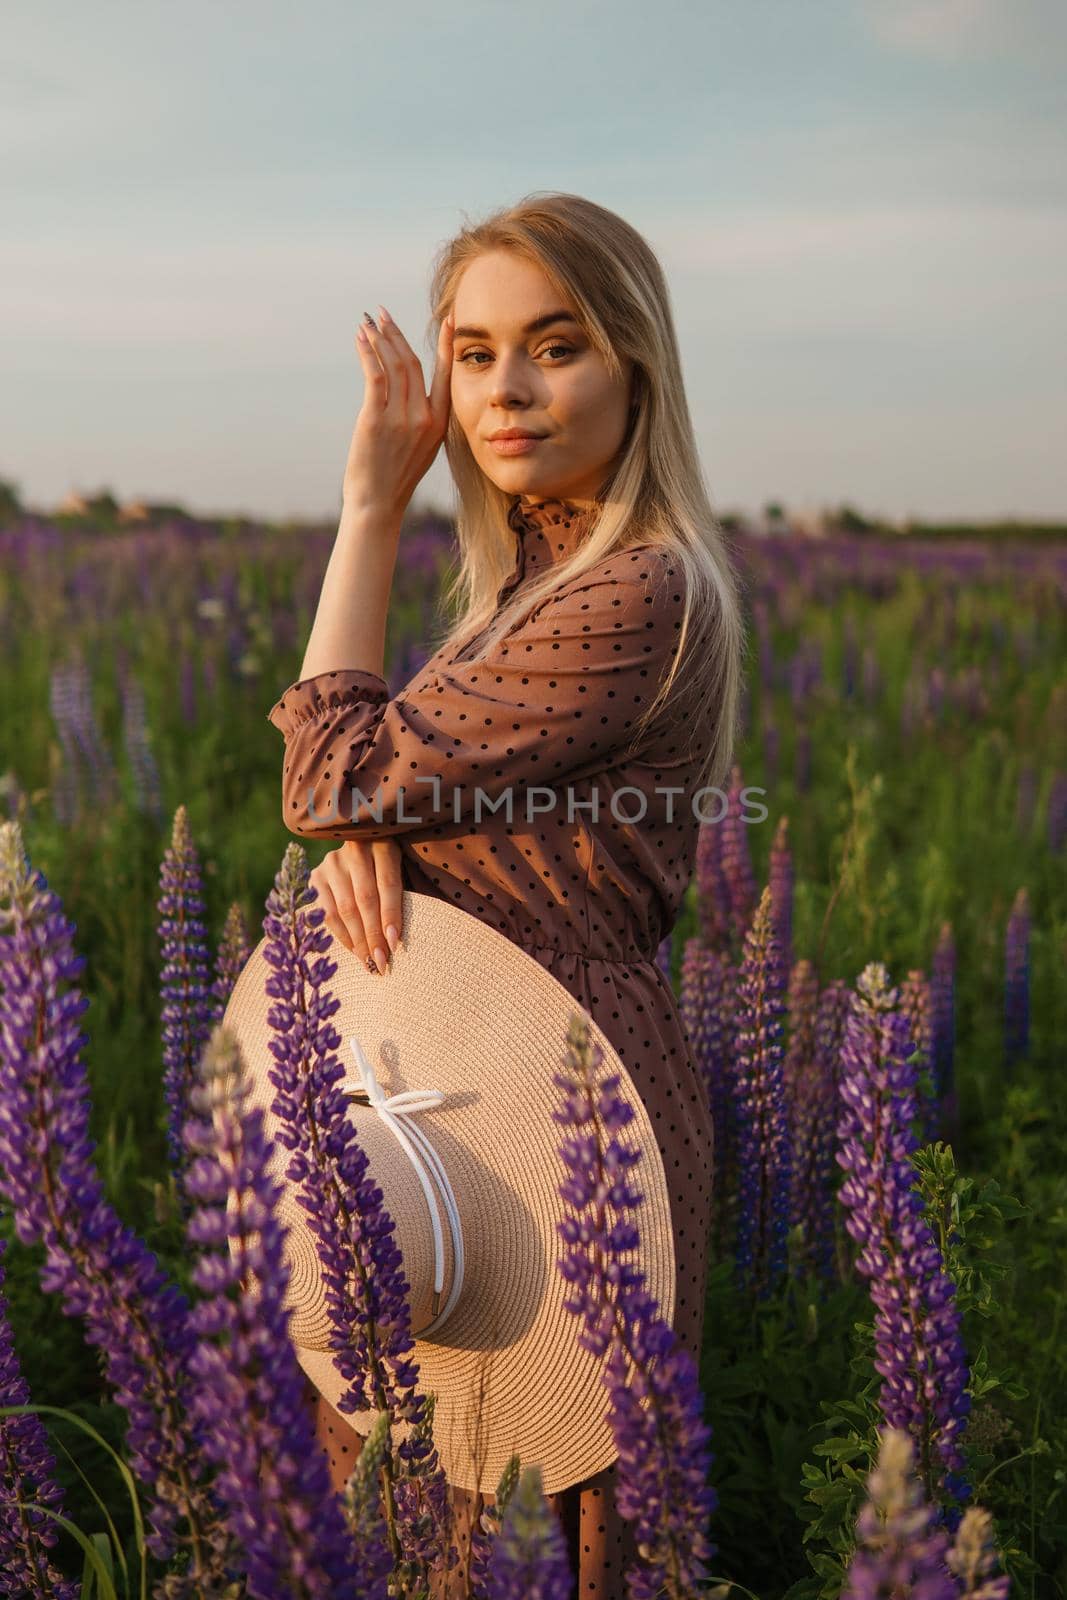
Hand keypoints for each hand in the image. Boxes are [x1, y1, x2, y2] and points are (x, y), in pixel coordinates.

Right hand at [309, 837, 404, 974]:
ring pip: (344, 909)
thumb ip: (397, 897)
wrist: (356, 844)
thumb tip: (394, 940)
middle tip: (380, 962)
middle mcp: (355, 850)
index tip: (394, 944)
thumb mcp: (399, 871)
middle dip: (373, 935)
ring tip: (368, 961)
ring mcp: (332, 862)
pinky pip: (328, 913)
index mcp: (383, 845)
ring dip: (357, 940)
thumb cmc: (386, 867)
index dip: (391, 915)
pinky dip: (341, 935)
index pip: (387, 885)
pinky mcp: (316, 875)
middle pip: (364, 899)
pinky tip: (353, 949)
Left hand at [343, 305, 453, 517]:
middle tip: (383, 315)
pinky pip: (374, 376)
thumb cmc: (395, 478)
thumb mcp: (422, 448)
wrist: (377, 505)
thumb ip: (422, 418)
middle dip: (396, 334)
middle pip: (412, 363)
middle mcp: (424, 418)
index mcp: (440, 423)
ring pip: (393, 365)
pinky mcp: (376, 420)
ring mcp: (401, 419)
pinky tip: (360, 341)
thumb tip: (410, 390)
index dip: (447, 344)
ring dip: (379, 339)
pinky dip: (367, 354)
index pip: (445, 374)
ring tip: (368, 323)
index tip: (449, 318)